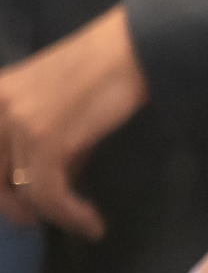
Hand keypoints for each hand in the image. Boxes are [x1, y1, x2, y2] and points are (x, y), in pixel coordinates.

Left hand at [0, 7, 147, 237]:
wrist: (130, 50)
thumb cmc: (98, 72)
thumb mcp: (52, 107)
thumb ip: (38, 143)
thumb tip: (44, 186)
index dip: (1, 193)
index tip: (22, 207)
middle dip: (16, 209)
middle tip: (41, 220)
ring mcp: (17, 123)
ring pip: (23, 193)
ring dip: (53, 216)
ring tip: (81, 222)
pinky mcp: (46, 138)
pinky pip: (49, 194)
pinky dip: (71, 215)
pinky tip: (91, 223)